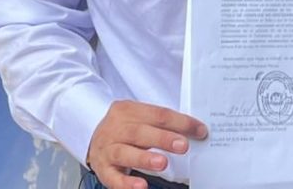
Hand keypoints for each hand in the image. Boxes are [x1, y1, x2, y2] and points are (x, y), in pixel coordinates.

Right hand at [86, 100, 207, 188]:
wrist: (93, 138)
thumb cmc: (125, 128)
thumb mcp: (138, 118)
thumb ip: (160, 124)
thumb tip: (193, 132)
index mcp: (127, 110)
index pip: (158, 114)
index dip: (180, 122)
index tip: (199, 130)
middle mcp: (115, 128)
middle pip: (140, 132)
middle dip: (163, 139)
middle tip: (183, 145)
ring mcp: (107, 149)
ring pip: (125, 152)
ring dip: (144, 158)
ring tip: (162, 163)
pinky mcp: (103, 169)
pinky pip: (113, 177)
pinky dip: (127, 183)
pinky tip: (141, 186)